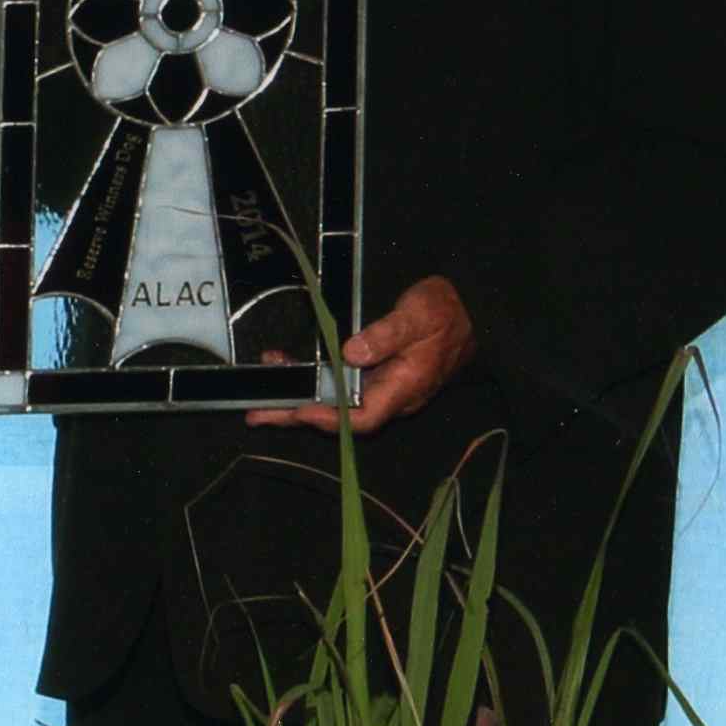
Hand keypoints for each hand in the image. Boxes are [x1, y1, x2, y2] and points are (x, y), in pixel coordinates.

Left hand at [250, 275, 472, 434]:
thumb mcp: (419, 315)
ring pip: (333, 399)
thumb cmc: (446, 311)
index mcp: (405, 387)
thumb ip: (387, 334)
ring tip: (261, 392)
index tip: (299, 410)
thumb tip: (351, 352)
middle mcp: (389, 394)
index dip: (330, 418)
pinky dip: (311, 375)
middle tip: (256, 415)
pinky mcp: (372, 372)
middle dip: (296, 415)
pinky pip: (338, 381)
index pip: (364, 417)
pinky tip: (286, 362)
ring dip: (297, 395)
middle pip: (339, 415)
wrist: (469, 307)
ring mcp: (380, 385)